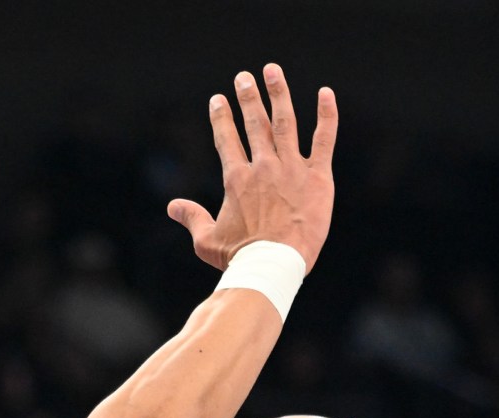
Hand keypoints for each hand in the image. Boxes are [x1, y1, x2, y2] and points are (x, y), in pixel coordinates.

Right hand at [167, 65, 336, 271]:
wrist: (273, 265)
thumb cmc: (239, 257)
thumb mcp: (207, 240)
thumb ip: (192, 218)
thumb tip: (172, 206)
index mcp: (236, 179)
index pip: (227, 139)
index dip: (221, 117)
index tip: (218, 99)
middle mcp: (263, 166)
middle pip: (254, 123)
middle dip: (248, 97)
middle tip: (244, 77)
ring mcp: (291, 169)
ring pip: (284, 122)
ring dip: (278, 93)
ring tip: (272, 71)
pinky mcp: (318, 177)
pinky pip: (324, 139)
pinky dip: (326, 115)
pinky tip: (325, 93)